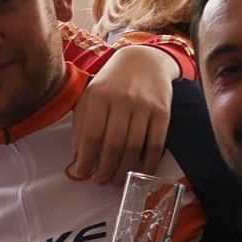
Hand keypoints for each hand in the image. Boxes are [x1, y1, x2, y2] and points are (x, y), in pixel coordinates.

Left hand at [68, 42, 177, 182]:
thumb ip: (81, 126)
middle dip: (105, 169)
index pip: (91, 135)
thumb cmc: (111, 83)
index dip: (86, 159)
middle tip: (100, 181)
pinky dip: (148, 163)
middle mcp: (122, 100)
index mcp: (99, 96)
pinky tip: (140, 172)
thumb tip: (77, 159)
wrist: (144, 60)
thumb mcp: (90, 97)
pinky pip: (156, 144)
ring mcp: (144, 106)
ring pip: (134, 147)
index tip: (83, 174)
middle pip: (113, 144)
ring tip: (116, 181)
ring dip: (124, 170)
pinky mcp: (163, 112)